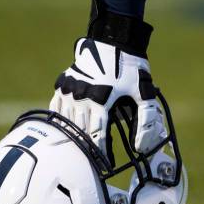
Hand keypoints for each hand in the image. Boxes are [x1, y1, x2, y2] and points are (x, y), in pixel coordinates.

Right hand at [49, 37, 166, 161]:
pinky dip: (62, 121)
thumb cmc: (131, 67)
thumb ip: (146, 120)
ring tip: (80, 151)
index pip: (98, 136)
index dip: (101, 153)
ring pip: (68, 122)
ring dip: (74, 137)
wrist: (113, 39)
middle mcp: (81, 97)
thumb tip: (140, 146)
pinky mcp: (62, 83)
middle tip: (92, 162)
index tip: (106, 164)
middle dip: (87, 148)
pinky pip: (57, 109)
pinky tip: (67, 131)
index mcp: (102, 100)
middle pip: (81, 132)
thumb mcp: (144, 92)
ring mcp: (69, 90)